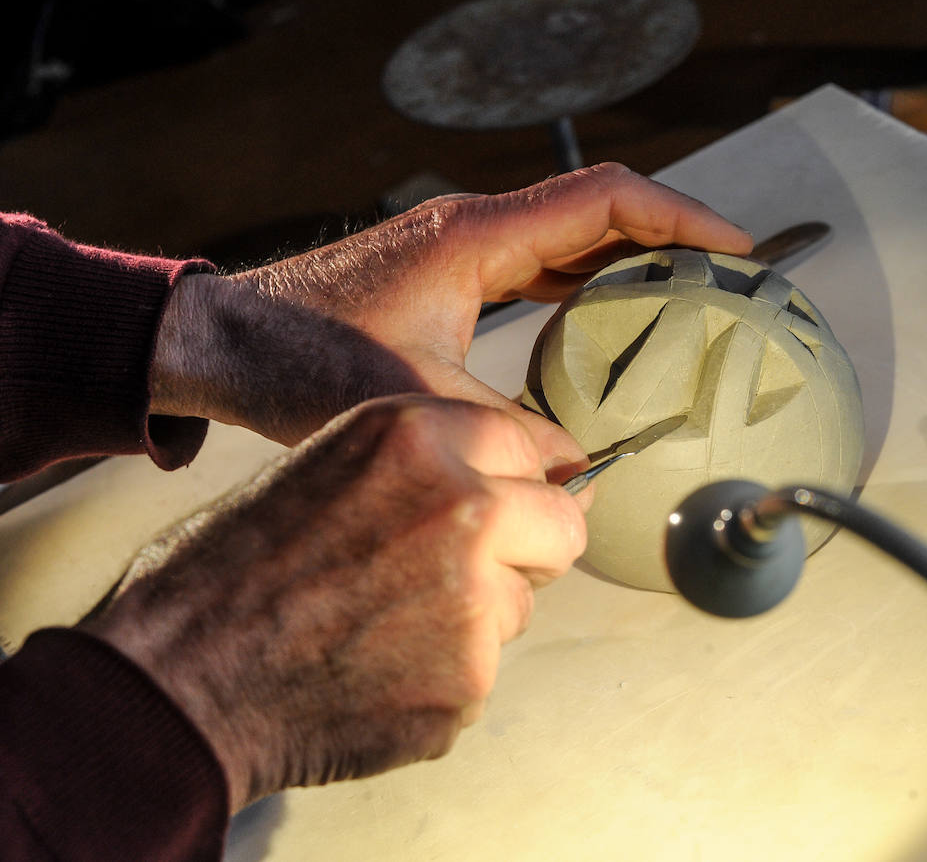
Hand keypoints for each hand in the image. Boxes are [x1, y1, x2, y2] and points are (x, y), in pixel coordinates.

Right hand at [80, 395, 585, 811]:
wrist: (173, 682)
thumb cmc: (231, 568)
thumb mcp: (327, 465)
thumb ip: (426, 461)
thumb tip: (525, 478)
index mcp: (415, 435)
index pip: (529, 446)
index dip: (512, 481)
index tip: (501, 503)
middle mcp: (461, 507)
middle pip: (562, 525)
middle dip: (528, 547)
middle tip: (467, 570)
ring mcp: (472, 600)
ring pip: (520, 604)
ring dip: (476, 617)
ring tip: (381, 625)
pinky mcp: (468, 680)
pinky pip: (482, 671)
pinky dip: (440, 677)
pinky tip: (372, 672)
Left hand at [150, 163, 751, 460]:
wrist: (226, 344)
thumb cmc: (300, 358)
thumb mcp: (414, 403)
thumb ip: (505, 434)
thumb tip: (577, 470)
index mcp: (476, 238)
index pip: (604, 202)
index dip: (680, 218)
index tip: (734, 248)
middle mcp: (476, 229)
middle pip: (600, 212)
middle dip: (672, 238)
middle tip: (728, 281)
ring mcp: (463, 248)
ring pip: (572, 238)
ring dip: (631, 261)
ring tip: (688, 300)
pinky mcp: (452, 274)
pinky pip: (542, 267)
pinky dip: (587, 287)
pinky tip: (611, 327)